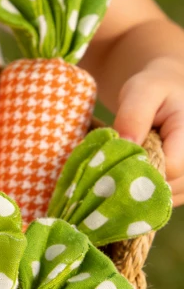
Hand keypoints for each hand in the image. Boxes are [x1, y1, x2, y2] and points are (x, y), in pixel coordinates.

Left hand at [113, 56, 183, 205]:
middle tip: (116, 160)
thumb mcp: (141, 91)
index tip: (118, 155)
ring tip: (127, 163)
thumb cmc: (154, 88)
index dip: (140, 166)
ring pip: (165, 198)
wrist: (167, 92)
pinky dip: (143, 192)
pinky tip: (132, 174)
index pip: (171, 167)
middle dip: (136, 178)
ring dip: (138, 187)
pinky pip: (162, 200)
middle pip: (168, 187)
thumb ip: (133, 116)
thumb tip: (125, 147)